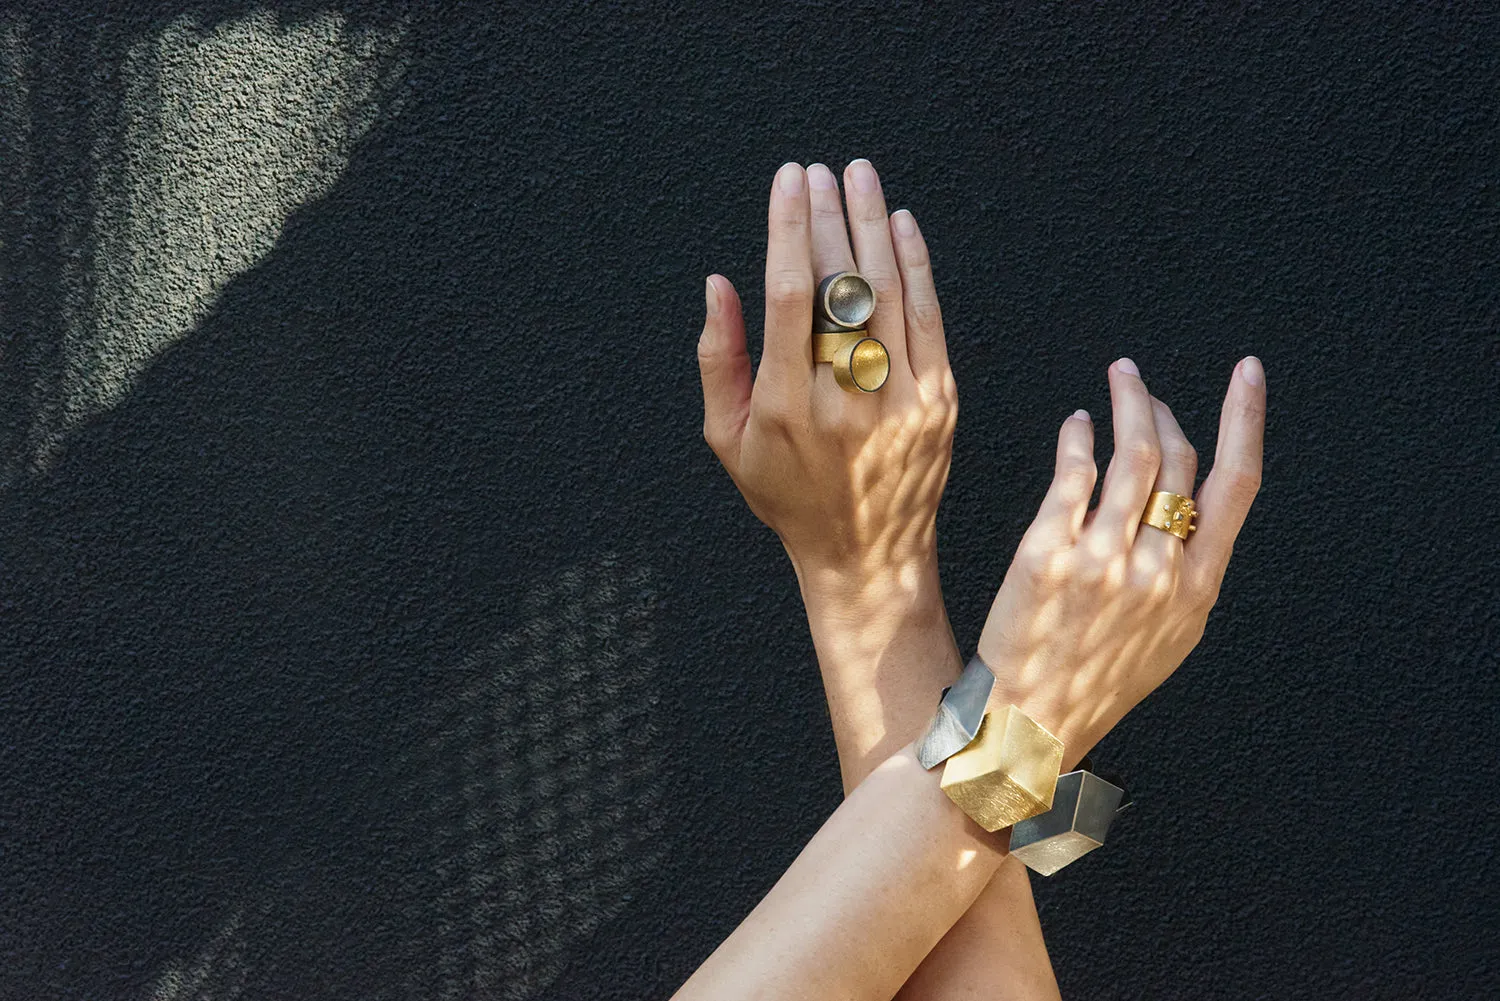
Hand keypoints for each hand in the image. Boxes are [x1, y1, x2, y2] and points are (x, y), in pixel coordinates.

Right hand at [697, 160, 956, 593]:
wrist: (867, 554)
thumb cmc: (787, 494)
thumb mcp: (726, 440)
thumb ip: (717, 359)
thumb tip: (718, 282)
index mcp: (785, 404)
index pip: (789, 295)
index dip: (789, 229)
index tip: (788, 181)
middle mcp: (844, 398)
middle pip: (840, 285)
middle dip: (829, 216)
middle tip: (820, 171)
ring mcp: (898, 399)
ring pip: (887, 292)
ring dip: (873, 225)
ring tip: (859, 177)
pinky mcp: (938, 401)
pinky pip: (927, 319)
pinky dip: (915, 267)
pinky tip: (901, 226)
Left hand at [977, 357, 1265, 768]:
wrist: (1028, 725)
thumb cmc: (1094, 682)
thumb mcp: (1164, 642)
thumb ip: (1184, 579)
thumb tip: (1189, 514)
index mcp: (1195, 592)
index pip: (1236, 486)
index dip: (1245, 420)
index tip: (1247, 374)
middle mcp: (1157, 572)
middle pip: (1178, 461)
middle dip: (1164, 411)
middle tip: (1142, 387)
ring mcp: (1103, 561)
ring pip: (1130, 456)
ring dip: (1128, 405)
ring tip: (1119, 380)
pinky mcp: (1048, 555)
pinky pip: (1073, 475)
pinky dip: (1079, 439)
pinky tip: (1077, 425)